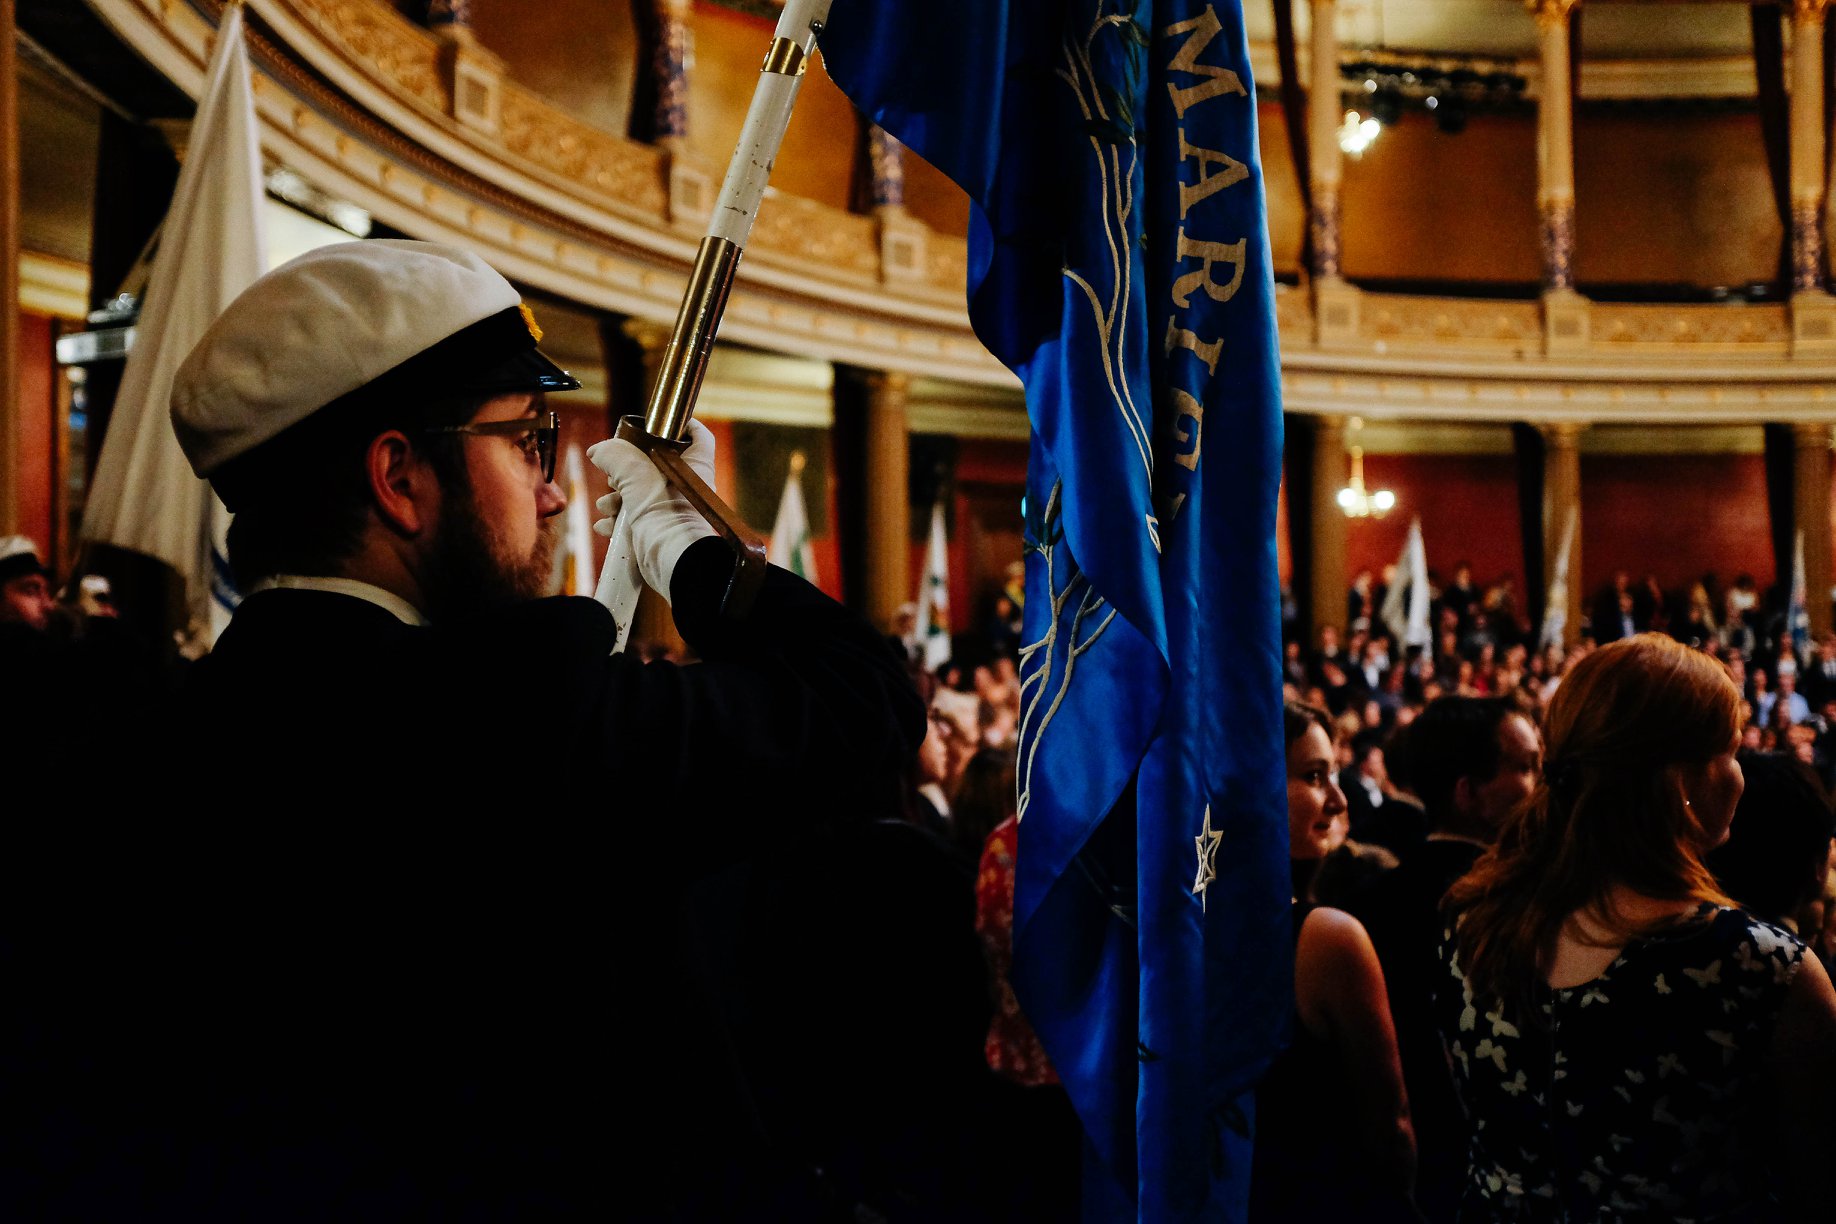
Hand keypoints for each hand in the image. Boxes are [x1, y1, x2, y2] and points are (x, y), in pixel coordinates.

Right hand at [586, 419, 716, 523]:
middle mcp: (684, 486)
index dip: (680, 425)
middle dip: (626, 470)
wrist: (672, 559)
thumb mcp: (636, 474)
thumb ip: (615, 455)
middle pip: (653, 464)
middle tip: (616, 477)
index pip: (696, 435)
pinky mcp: (657, 530)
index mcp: (692, 465)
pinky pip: (632, 519)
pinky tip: (607, 525)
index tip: (657, 422)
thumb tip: (598, 451)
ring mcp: (671, 509)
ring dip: (616, 499)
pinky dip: (616, 521)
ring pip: (638, 493)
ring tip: (610, 506)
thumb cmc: (666, 514)